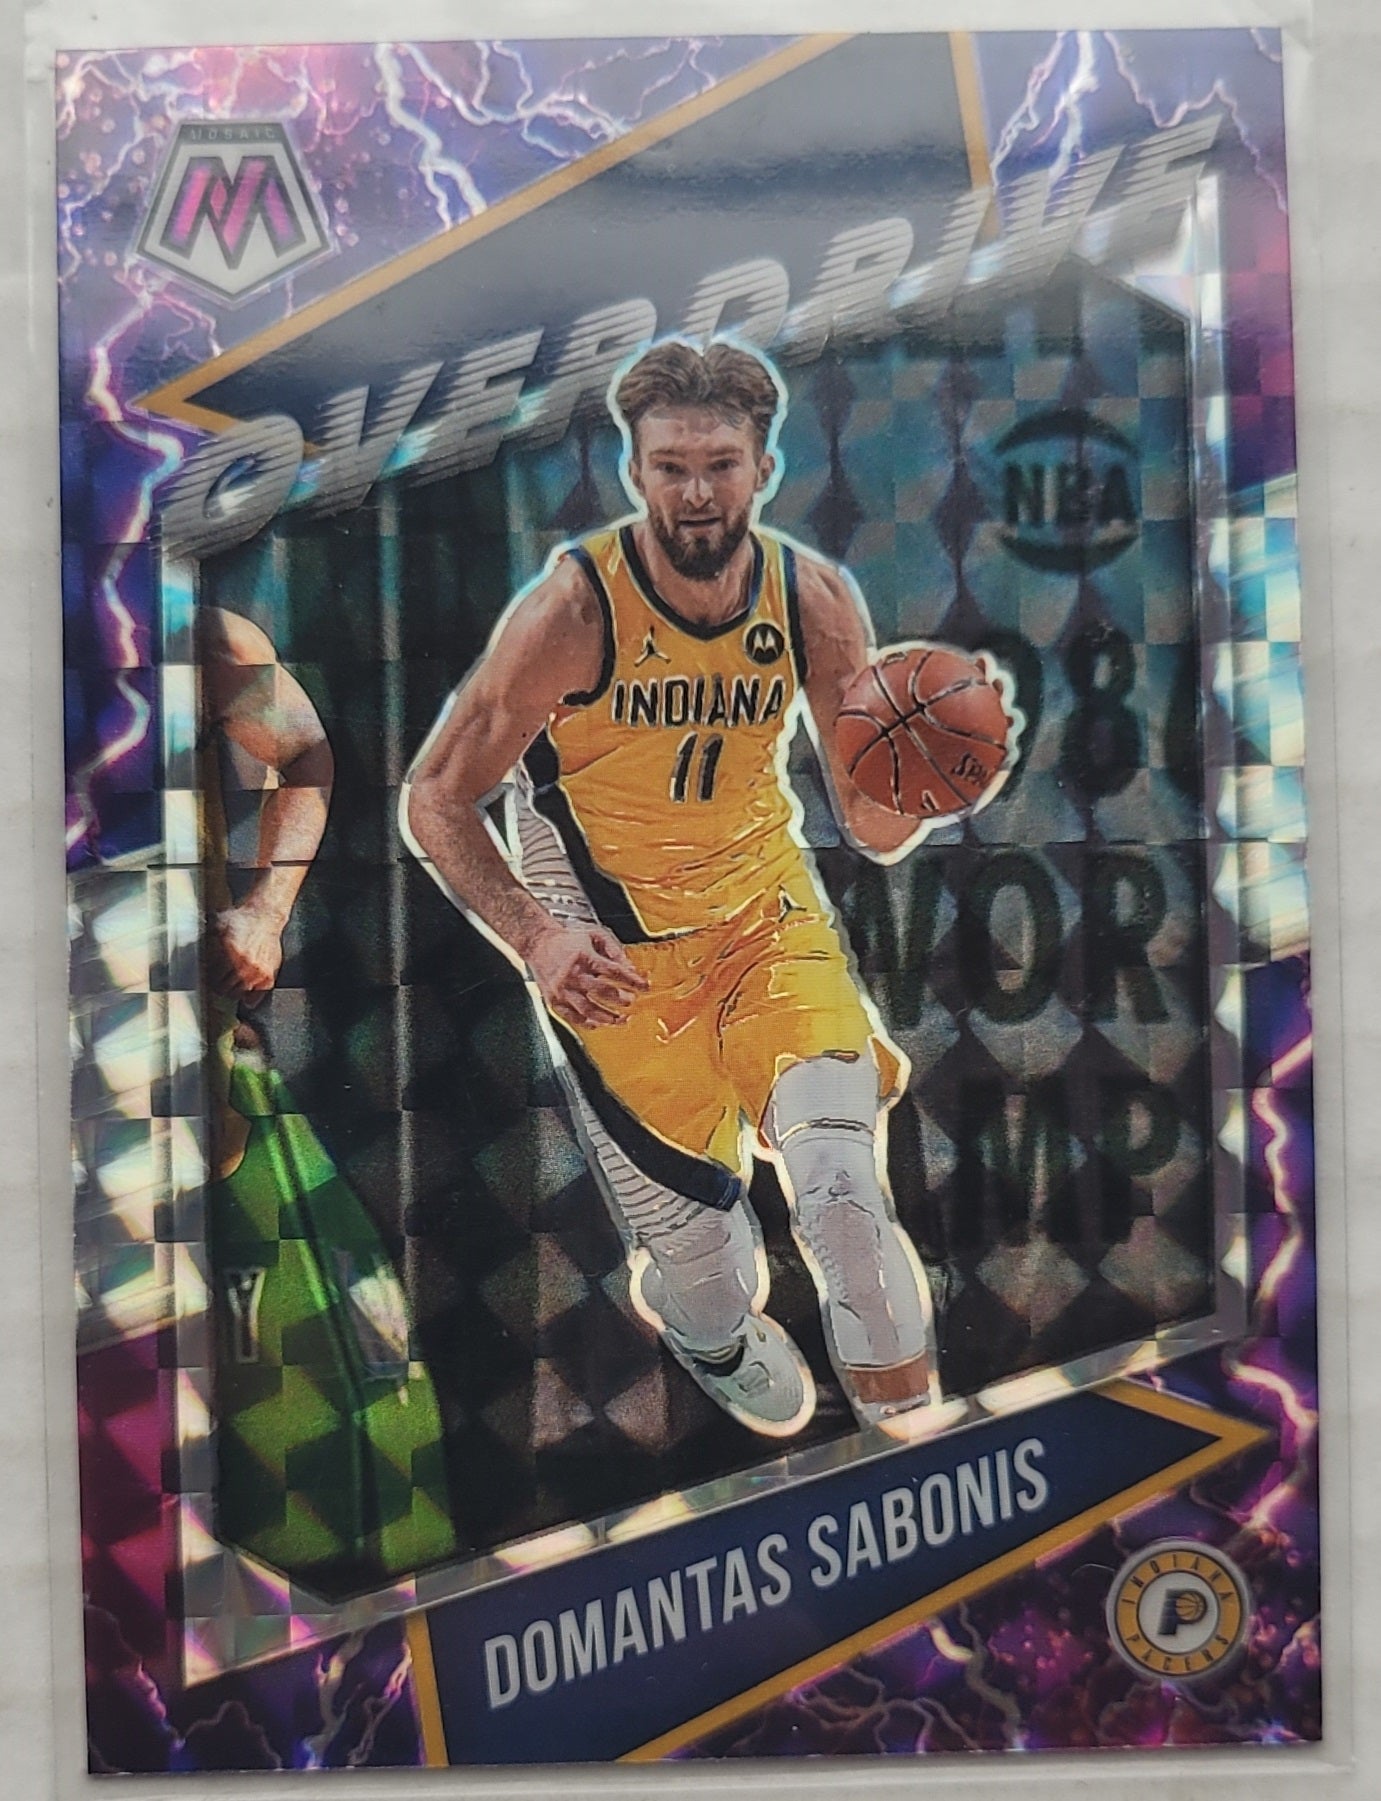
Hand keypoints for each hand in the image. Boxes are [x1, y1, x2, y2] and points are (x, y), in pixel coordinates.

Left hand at [208, 902, 284, 1000]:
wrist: (265, 915)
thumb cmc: (242, 919)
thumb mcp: (218, 925)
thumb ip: (207, 941)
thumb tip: (193, 952)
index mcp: (229, 952)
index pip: (212, 976)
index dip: (208, 976)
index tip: (208, 976)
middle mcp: (243, 964)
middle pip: (223, 988)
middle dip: (219, 985)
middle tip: (218, 982)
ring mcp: (257, 972)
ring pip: (238, 993)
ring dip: (233, 991)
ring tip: (231, 985)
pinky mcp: (268, 975)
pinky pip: (257, 996)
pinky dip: (250, 999)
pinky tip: (246, 998)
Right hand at [526, 923, 648, 1028]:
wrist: (537, 942)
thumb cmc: (567, 939)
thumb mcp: (594, 935)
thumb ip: (615, 950)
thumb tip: (631, 969)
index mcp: (584, 956)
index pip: (614, 971)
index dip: (632, 980)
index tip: (644, 986)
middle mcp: (572, 974)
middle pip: (602, 991)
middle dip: (620, 999)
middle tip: (631, 1001)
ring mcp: (562, 989)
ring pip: (587, 1009)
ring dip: (606, 1017)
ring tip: (619, 1020)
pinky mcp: (553, 999)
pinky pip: (571, 1017)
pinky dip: (585, 1023)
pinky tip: (597, 1024)